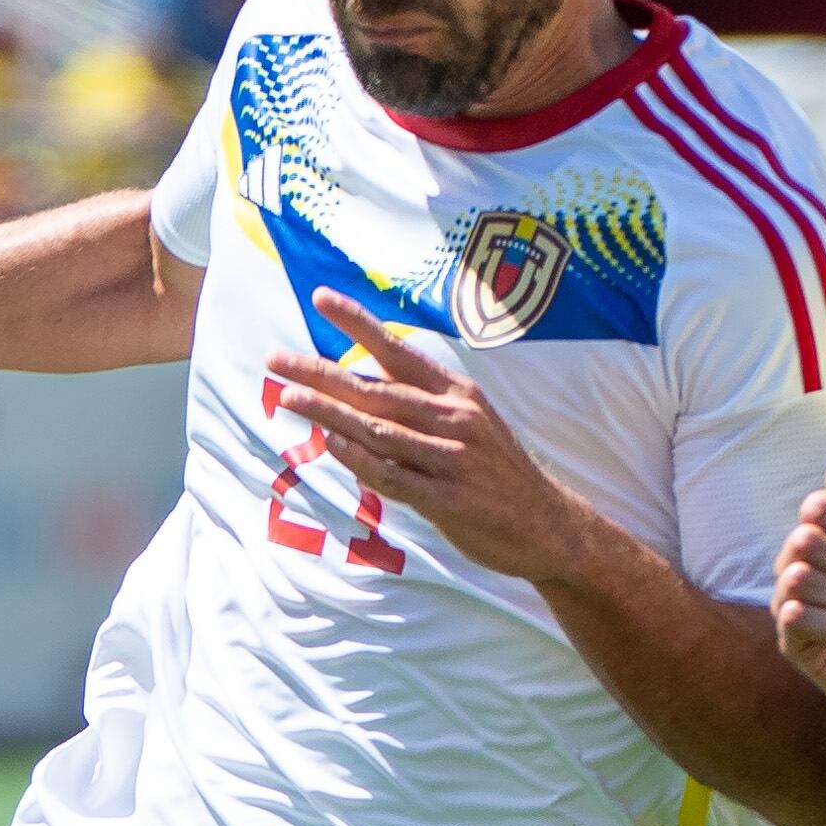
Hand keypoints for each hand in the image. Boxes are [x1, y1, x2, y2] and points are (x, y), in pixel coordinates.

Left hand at [261, 291, 603, 583]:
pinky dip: (358, 460)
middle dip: (321, 373)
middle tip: (276, 360)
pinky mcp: (448, 499)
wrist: (548, 526)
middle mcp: (454, 418)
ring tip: (290, 397)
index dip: (358, 323)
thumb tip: (364, 389)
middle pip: (376, 389)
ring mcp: (451, 459)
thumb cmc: (497, 473)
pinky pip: (392, 475)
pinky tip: (330, 446)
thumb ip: (421, 404)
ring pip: (378, 430)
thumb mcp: (472, 423)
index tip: (320, 298)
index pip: (399, 350)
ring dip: (329, 413)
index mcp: (457, 394)